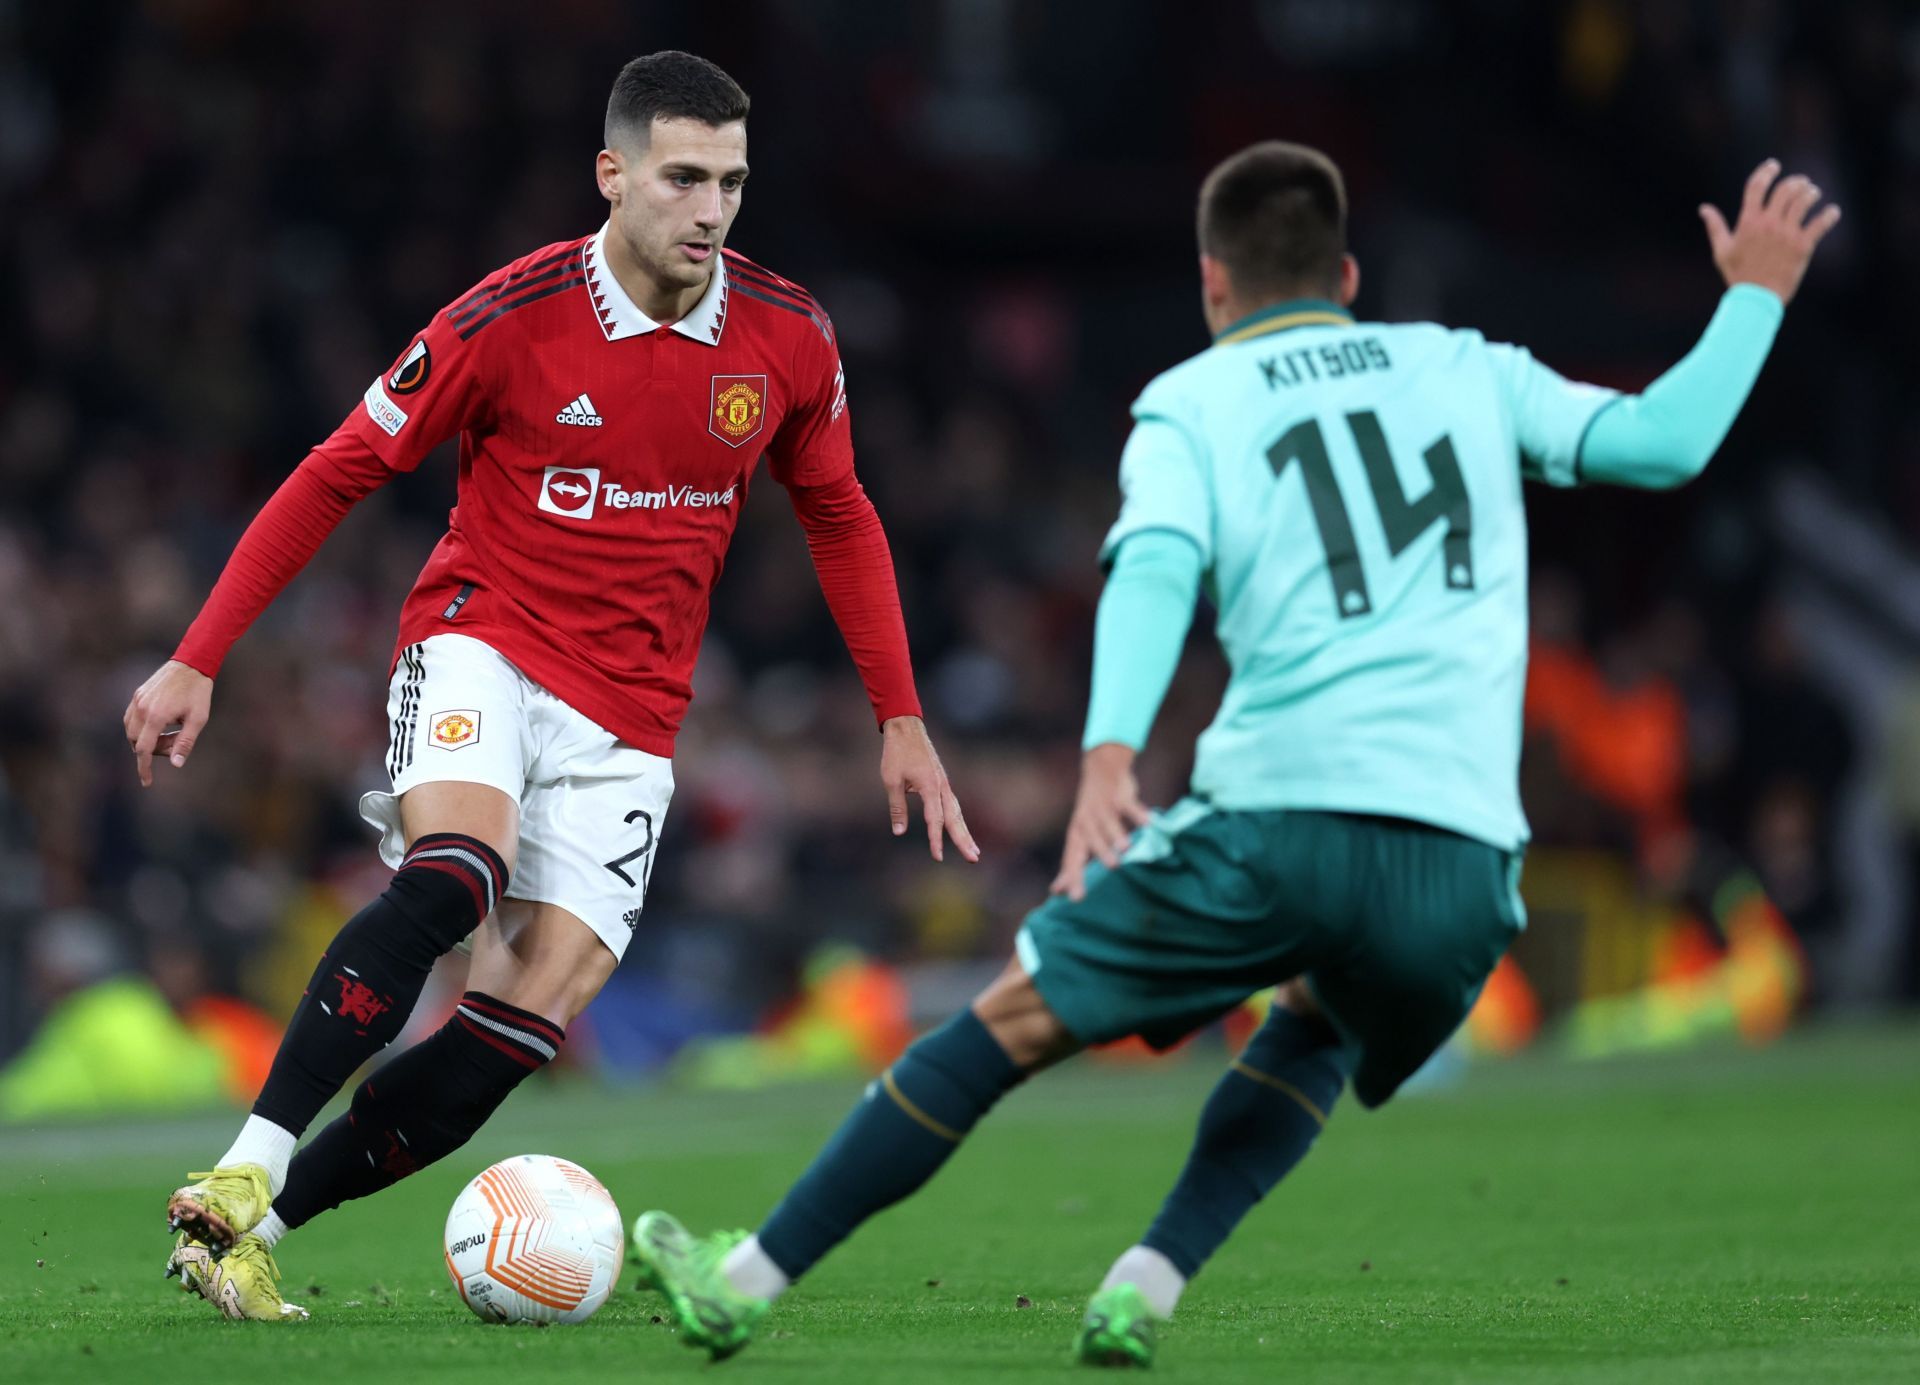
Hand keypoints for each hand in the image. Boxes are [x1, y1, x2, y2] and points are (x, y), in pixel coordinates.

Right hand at [123, 659, 212, 787]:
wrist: (191, 664)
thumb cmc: (198, 692)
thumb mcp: (198, 719)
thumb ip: (185, 743)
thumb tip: (176, 764)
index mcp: (156, 716)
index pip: (144, 750)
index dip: (144, 768)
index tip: (147, 782)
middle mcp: (141, 709)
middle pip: (136, 742)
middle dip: (153, 750)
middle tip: (175, 742)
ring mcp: (137, 701)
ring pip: (130, 731)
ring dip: (145, 739)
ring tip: (170, 733)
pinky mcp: (137, 695)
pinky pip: (130, 719)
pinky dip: (140, 728)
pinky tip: (159, 725)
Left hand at [880, 716, 979, 862]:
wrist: (906, 728)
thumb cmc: (896, 753)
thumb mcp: (891, 780)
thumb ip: (897, 807)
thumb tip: (899, 832)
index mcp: (930, 786)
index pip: (935, 819)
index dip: (935, 839)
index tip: (937, 857)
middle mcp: (941, 786)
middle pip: (955, 818)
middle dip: (963, 840)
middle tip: (973, 859)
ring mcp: (944, 784)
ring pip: (957, 812)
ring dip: (965, 832)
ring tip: (974, 851)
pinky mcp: (942, 782)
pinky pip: (953, 804)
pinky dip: (958, 819)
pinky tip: (960, 830)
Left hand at [1049, 742, 1151, 901]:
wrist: (1101, 770)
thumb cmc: (1091, 814)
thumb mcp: (1078, 838)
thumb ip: (1070, 864)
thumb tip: (1056, 891)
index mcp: (1077, 835)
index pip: (1073, 859)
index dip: (1073, 878)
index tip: (1077, 899)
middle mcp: (1087, 822)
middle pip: (1092, 841)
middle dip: (1101, 854)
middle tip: (1112, 869)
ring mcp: (1102, 808)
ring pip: (1109, 823)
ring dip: (1117, 835)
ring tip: (1126, 849)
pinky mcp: (1119, 796)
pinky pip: (1129, 806)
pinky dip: (1138, 814)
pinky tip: (1148, 824)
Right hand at [1699, 158, 1840, 305]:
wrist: (1756, 298)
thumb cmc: (1737, 275)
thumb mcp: (1722, 250)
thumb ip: (1715, 226)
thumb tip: (1704, 209)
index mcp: (1748, 221)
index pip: (1757, 186)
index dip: (1766, 172)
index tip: (1773, 165)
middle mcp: (1769, 223)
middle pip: (1785, 189)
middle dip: (1795, 181)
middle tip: (1801, 183)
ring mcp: (1787, 233)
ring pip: (1804, 201)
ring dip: (1811, 193)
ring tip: (1813, 193)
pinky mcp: (1803, 245)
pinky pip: (1821, 223)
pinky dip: (1829, 215)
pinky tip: (1832, 212)